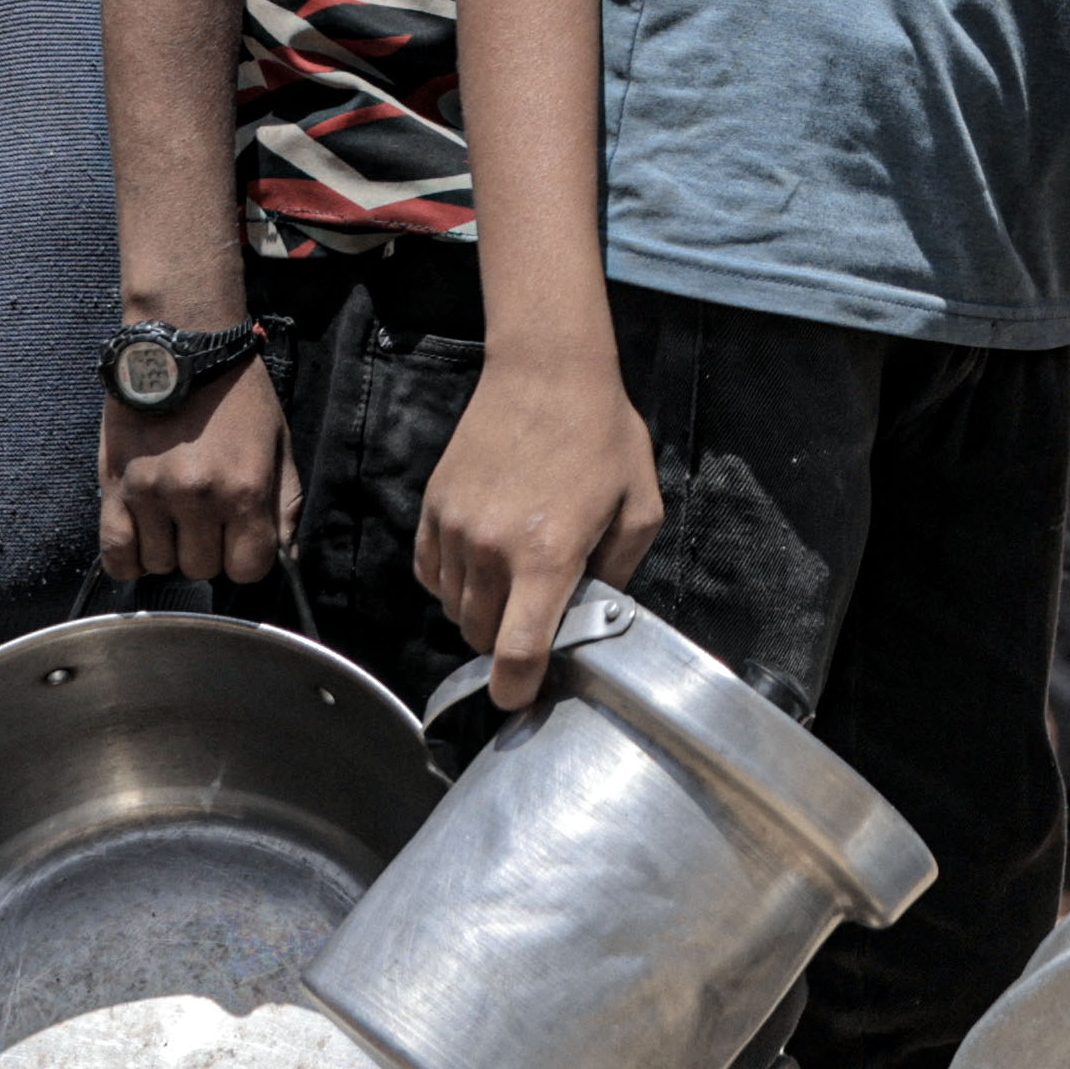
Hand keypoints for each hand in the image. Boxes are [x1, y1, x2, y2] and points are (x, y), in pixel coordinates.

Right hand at [101, 337, 296, 587]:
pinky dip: (129, 559)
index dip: (247, 557)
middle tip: (206, 517)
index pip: (248, 569)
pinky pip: (116, 553)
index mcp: (244, 488)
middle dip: (209, 549)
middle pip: (202, 569)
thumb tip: (287, 556)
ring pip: (160, 564)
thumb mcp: (279, 443)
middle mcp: (197, 497)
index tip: (241, 539)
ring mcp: (151, 494)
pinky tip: (143, 539)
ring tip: (174, 515)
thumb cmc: (236, 394)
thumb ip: (285, 505)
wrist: (182, 347)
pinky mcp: (114, 486)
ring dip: (169, 549)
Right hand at [414, 341, 666, 707]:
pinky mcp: (433, 507)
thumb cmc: (601, 434)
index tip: (521, 697)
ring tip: (514, 577)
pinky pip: (430, 574)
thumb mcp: (639, 506)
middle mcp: (492, 549)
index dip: (517, 688)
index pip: (516, 651)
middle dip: (507, 643)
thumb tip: (594, 614)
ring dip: (481, 610)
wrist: (545, 371)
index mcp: (548, 556)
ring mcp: (455, 528)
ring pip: (454, 608)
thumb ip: (619, 572)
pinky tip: (483, 560)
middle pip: (480, 636)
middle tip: (536, 616)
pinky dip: (451, 582)